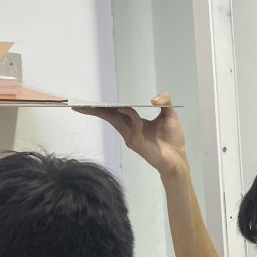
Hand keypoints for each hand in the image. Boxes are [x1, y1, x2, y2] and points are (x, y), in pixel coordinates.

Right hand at [74, 92, 188, 178]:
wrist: (178, 158)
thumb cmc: (173, 139)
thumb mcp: (170, 113)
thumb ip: (164, 100)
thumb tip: (152, 99)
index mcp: (134, 122)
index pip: (116, 112)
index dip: (104, 107)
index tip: (91, 103)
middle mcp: (129, 129)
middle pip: (109, 117)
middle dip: (94, 110)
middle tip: (79, 105)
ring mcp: (130, 136)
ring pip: (114, 119)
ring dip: (103, 111)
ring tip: (90, 106)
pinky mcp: (135, 142)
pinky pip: (133, 122)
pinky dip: (130, 114)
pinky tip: (125, 106)